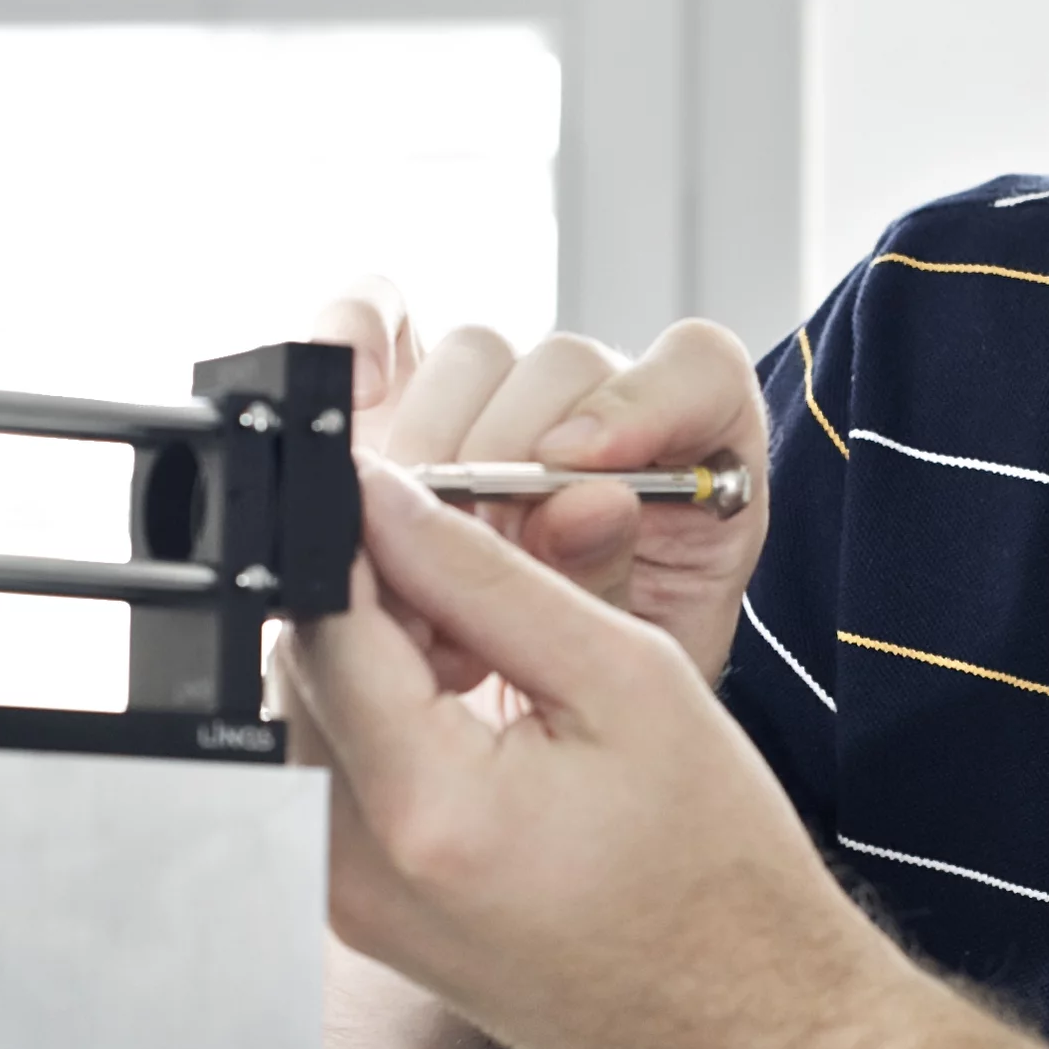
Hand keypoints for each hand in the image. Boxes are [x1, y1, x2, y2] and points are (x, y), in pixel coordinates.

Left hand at [288, 461, 911, 1048]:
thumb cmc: (718, 870)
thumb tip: (386, 501)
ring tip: (502, 668)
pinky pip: (339, 784)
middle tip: (487, 590)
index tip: (414, 497)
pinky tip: (486, 728)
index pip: (326, 622)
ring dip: (386, 665)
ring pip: (315, 722)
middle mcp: (358, 874)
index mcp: (425, 811)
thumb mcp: (625, 678)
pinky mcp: (363, 920)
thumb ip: (487, 579)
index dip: (361, 537)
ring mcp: (351, 908)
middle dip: (377, 601)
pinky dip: (395, 730)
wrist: (749, 1019)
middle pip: (305, 672)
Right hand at [302, 283, 769, 685]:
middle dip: (510, 460)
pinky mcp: (407, 395)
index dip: (642, 405)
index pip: (696, 373)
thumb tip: (586, 503)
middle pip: (562, 365)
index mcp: (696, 455)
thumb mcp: (626, 658)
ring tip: (417, 550)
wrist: (525, 731)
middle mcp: (600, 406)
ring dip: (435, 445)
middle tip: (477, 550)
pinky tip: (352, 411)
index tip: (579, 472)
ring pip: (473, 355)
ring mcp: (500, 393)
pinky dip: (358, 340)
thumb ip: (609, 579)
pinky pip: (382, 317)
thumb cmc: (593, 696)